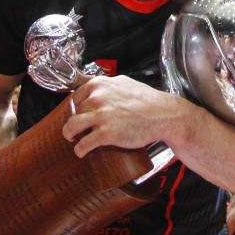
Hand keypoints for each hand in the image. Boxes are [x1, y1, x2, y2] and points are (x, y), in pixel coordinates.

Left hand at [64, 75, 178, 157]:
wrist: (164, 115)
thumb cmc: (148, 101)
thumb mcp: (124, 83)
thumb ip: (108, 85)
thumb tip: (97, 89)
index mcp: (100, 84)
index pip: (76, 97)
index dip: (76, 108)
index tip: (78, 114)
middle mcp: (97, 98)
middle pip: (74, 112)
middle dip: (76, 121)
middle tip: (80, 129)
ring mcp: (101, 116)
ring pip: (72, 127)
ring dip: (69, 134)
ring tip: (73, 139)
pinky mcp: (106, 134)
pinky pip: (84, 144)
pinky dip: (79, 150)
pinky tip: (81, 151)